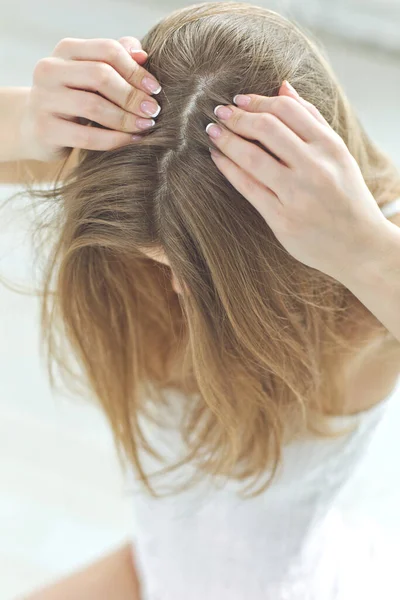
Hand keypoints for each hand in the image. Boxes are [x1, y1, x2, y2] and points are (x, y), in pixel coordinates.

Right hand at [20, 36, 160, 161]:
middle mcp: (50, 70)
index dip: (135, 70)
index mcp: (66, 50)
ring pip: (94, 106)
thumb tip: (143, 54)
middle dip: (132, 95)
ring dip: (126, 118)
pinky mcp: (45, 130)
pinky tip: (133, 140)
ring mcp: (43, 100)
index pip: (107, 50)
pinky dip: (115, 139)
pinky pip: (88, 136)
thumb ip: (116, 60)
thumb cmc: (74, 98)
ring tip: (146, 126)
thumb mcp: (92, 75)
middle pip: (101, 76)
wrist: (36, 127)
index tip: (156, 89)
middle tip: (154, 110)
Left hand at [207, 81, 387, 282]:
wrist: (359, 247)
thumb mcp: (338, 154)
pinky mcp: (282, 219)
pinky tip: (217, 158)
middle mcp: (315, 168)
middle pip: (267, 129)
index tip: (239, 99)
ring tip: (213, 131)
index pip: (288, 110)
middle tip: (219, 111)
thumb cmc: (346, 197)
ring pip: (252, 157)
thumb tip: (282, 86)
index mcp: (331, 147)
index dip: (258, 100)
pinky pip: (248, 187)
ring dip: (226, 140)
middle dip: (237, 117)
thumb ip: (311, 119)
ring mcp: (297, 195)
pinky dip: (228, 168)